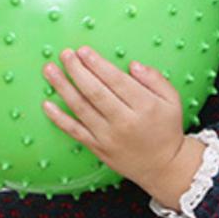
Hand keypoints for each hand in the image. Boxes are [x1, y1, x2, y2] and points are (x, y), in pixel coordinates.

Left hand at [41, 46, 203, 206]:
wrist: (163, 166)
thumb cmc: (166, 129)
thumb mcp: (172, 100)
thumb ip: (155, 79)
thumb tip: (133, 65)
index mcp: (144, 106)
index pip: (116, 80)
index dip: (97, 64)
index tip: (83, 51)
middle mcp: (124, 121)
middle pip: (95, 92)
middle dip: (77, 70)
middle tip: (65, 54)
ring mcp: (108, 136)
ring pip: (81, 108)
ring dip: (63, 87)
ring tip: (50, 70)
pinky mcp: (97, 147)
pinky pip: (74, 131)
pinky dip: (59, 118)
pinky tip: (47, 104)